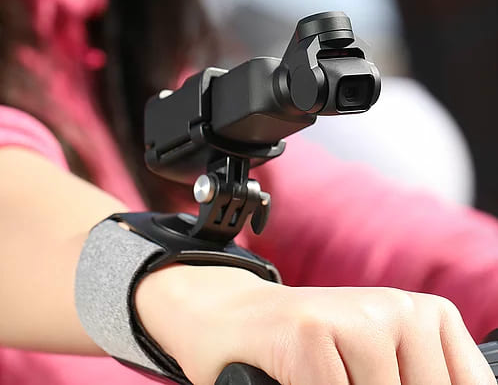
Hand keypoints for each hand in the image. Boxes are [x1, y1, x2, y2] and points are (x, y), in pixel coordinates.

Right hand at [135, 265, 494, 384]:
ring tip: (319, 373)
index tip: (386, 382)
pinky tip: (293, 373)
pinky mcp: (309, 332)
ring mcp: (353, 316)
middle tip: (340, 374)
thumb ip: (414, 379)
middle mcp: (397, 308)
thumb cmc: (308, 350)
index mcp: (426, 316)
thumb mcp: (376, 369)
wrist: (232, 316)